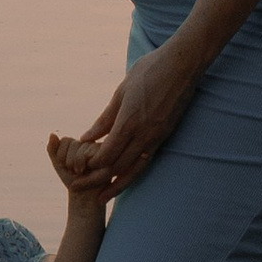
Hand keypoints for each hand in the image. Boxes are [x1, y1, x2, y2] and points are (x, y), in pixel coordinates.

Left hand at [49, 128, 115, 203]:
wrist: (86, 199)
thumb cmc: (73, 182)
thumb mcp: (59, 165)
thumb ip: (53, 149)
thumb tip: (52, 134)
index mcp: (78, 143)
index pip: (66, 140)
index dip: (61, 157)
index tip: (67, 168)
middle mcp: (91, 144)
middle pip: (74, 144)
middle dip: (70, 162)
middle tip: (76, 172)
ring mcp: (100, 149)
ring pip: (83, 149)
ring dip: (78, 165)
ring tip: (82, 173)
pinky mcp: (109, 157)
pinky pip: (92, 155)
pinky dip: (87, 166)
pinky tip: (90, 173)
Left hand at [71, 48, 196, 192]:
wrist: (183, 64)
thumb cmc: (150, 71)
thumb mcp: (122, 91)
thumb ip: (106, 117)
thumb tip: (88, 137)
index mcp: (129, 121)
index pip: (106, 154)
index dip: (91, 165)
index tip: (78, 168)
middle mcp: (143, 134)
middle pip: (117, 166)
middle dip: (96, 180)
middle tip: (79, 189)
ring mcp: (156, 136)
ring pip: (134, 169)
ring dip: (117, 185)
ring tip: (103, 198)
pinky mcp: (165, 135)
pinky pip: (146, 160)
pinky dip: (133, 173)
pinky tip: (125, 179)